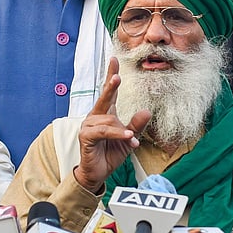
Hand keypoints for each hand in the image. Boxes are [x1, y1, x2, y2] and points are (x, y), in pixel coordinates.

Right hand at [74, 57, 150, 192]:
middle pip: (104, 98)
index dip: (111, 75)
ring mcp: (88, 125)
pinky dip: (117, 134)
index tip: (114, 59)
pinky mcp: (86, 136)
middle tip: (117, 75)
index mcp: (105, 114)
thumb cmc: (111, 154)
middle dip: (111, 86)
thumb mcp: (129, 139)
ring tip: (131, 138)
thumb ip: (136, 125)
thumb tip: (146, 110)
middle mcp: (95, 116)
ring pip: (109, 120)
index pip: (109, 92)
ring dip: (122, 130)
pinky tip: (127, 136)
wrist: (98, 173)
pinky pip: (104, 131)